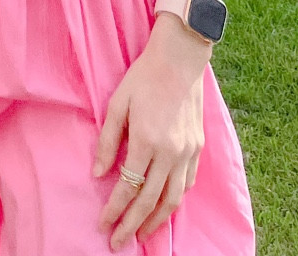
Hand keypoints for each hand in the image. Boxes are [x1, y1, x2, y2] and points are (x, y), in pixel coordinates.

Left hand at [93, 18, 207, 247]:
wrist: (180, 59)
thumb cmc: (144, 77)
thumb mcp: (118, 103)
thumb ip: (108, 140)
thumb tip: (98, 174)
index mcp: (147, 140)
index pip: (128, 186)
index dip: (114, 209)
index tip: (102, 224)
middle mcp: (170, 152)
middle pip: (150, 201)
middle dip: (132, 225)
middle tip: (118, 242)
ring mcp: (187, 152)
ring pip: (173, 199)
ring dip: (156, 220)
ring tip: (142, 233)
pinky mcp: (198, 148)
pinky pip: (187, 184)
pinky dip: (174, 200)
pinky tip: (164, 206)